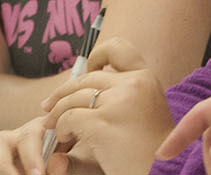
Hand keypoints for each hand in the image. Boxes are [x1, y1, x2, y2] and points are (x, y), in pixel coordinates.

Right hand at [0, 115, 73, 174]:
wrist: (69, 162)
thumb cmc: (79, 160)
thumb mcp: (81, 161)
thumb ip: (70, 163)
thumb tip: (57, 161)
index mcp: (41, 128)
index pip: (29, 137)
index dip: (31, 158)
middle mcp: (18, 137)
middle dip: (5, 168)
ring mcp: (4, 150)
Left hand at [45, 39, 176, 174]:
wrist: (161, 174)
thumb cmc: (150, 150)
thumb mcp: (144, 112)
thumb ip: (123, 94)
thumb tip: (86, 80)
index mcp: (146, 79)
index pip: (118, 48)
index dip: (97, 56)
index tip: (87, 70)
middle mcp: (133, 85)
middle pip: (86, 79)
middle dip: (62, 93)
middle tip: (48, 107)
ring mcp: (118, 102)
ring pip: (73, 99)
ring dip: (57, 113)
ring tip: (54, 127)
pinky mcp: (103, 123)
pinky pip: (69, 118)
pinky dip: (61, 128)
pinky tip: (65, 139)